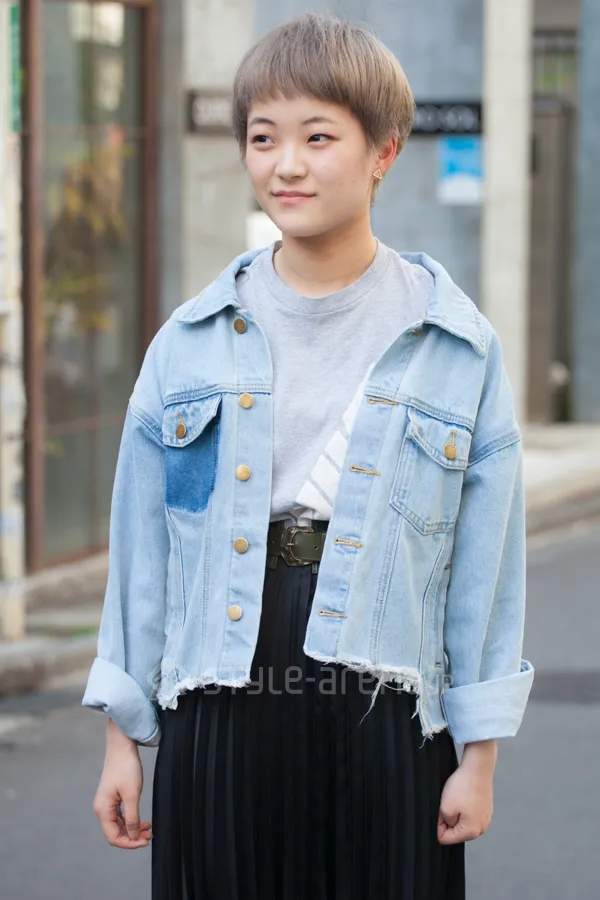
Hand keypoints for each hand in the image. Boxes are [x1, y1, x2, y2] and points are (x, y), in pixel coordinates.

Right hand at [93, 720, 152, 849]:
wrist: (121, 746)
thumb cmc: (126, 768)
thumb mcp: (132, 795)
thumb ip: (132, 818)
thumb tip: (132, 836)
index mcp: (103, 810)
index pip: (114, 837)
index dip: (130, 843)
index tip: (145, 841)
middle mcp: (102, 809)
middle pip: (115, 833)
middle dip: (132, 837)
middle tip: (149, 835)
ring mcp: (106, 803)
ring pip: (118, 825)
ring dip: (132, 829)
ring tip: (148, 828)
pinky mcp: (112, 797)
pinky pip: (120, 816)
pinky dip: (130, 820)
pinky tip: (141, 820)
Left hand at [437, 758, 493, 844]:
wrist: (477, 768)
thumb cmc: (462, 787)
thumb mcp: (445, 808)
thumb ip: (444, 823)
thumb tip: (446, 827)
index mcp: (471, 832)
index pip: (446, 839)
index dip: (438, 826)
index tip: (440, 812)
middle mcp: (481, 829)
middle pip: (456, 831)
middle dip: (448, 820)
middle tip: (448, 803)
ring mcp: (485, 818)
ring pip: (463, 822)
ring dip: (456, 813)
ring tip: (457, 799)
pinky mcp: (486, 809)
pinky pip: (470, 813)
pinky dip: (464, 807)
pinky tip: (464, 796)